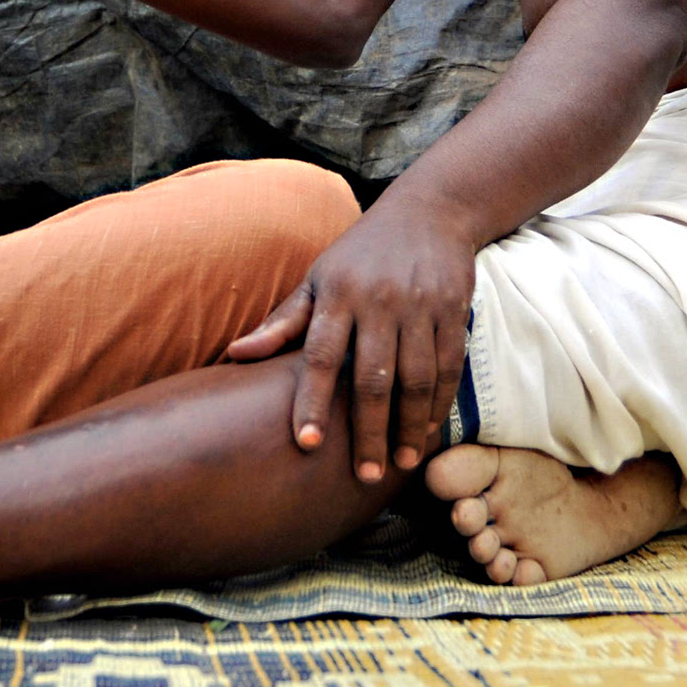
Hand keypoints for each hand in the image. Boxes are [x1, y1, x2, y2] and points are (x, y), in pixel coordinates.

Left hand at [227, 204, 475, 481]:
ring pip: (416, 378)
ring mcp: (419, 305)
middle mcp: (378, 300)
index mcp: (336, 294)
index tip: (306, 443)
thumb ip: (282, 323)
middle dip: (368, 431)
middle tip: (364, 474)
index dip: (310, 401)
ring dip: (409, 426)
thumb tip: (234, 355)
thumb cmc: (360, 254)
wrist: (429, 211)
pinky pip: (448, 365)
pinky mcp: (453, 309)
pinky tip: (428, 430)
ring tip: (400, 464)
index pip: (319, 355)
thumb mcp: (316, 279)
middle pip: (372, 377)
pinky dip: (440, 402)